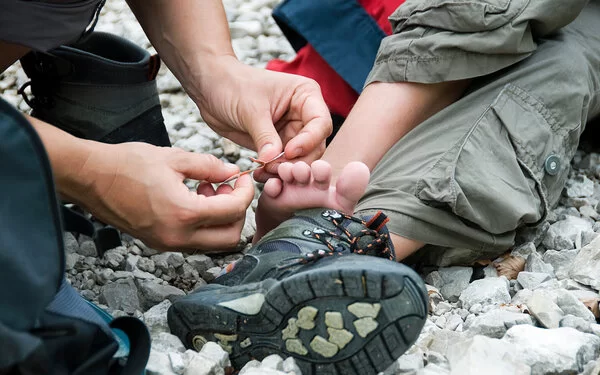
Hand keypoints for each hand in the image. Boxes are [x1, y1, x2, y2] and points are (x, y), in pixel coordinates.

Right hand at [78, 142, 254, 251]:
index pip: (233, 212)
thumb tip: (232, 172)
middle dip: (237, 212)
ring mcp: (167, 243)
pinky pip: (194, 240)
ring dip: (220, 219)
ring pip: (213, 242)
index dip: (245, 193)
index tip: (242, 178)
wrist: (90, 178)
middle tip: (228, 188)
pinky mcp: (159, 243)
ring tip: (207, 190)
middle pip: (230, 237)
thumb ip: (209, 166)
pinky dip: (203, 223)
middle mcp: (178, 237)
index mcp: (184, 214)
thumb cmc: (126, 165)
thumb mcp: (174, 158)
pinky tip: (192, 198)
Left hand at [194, 56, 331, 181]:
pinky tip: (260, 174)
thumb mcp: (251, 110)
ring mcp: (292, 131)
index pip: (320, 123)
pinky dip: (274, 171)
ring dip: (285, 169)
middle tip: (276, 169)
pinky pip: (283, 163)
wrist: (211, 88)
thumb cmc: (232, 86)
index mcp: (306, 95)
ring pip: (301, 159)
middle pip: (315, 145)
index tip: (289, 152)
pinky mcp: (278, 144)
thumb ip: (264, 136)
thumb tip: (273, 160)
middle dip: (297, 161)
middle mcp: (304, 114)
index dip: (309, 140)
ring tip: (265, 173)